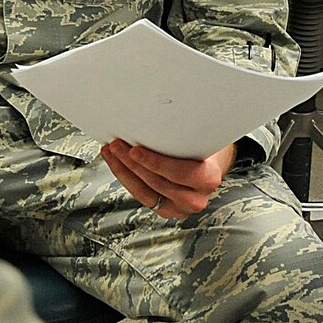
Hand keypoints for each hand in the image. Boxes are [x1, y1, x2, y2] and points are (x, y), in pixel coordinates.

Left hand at [103, 139, 234, 220]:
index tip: (135, 150)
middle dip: (132, 163)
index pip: (180, 173)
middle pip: (158, 183)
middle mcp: (196, 198)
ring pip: (145, 192)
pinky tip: (115, 162)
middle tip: (116, 145)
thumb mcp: (202, 138)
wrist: (210, 166)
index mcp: (209, 178)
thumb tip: (159, 113)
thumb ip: (187, 133)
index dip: (155, 163)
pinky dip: (125, 177)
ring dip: (124, 170)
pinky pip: (141, 195)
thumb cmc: (204, 147)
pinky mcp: (165, 209)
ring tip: (111, 152)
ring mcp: (179, 207)